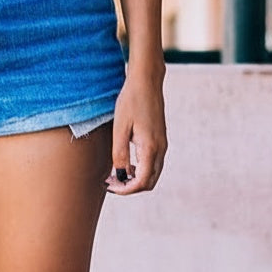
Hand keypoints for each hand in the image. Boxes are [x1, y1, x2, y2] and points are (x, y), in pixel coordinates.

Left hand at [104, 71, 166, 194]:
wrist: (146, 82)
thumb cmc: (131, 101)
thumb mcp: (119, 129)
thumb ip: (119, 154)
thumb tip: (119, 175)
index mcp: (150, 148)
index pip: (141, 182)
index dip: (125, 189)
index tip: (109, 185)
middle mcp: (160, 149)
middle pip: (149, 182)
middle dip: (130, 187)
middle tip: (111, 181)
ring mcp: (162, 144)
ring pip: (152, 174)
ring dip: (135, 179)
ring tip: (115, 173)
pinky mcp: (160, 139)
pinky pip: (152, 163)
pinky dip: (139, 170)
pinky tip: (125, 163)